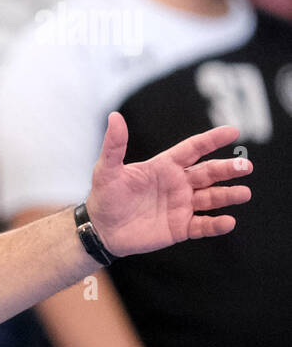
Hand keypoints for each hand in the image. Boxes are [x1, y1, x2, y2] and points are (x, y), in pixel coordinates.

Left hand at [84, 112, 251, 257]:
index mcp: (165, 166)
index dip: (212, 140)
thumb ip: (114, 145)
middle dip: (227, 169)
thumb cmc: (105, 196)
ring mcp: (182, 206)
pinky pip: (203, 226)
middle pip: (209, 173)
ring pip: (211, 198)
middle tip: (246, 167)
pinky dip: (216, 224)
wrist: (101, 230)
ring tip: (243, 193)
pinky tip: (228, 221)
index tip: (233, 131)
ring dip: (228, 195)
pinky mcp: (181, 227)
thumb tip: (114, 116)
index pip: (193, 149)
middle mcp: (178, 184)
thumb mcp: (107, 170)